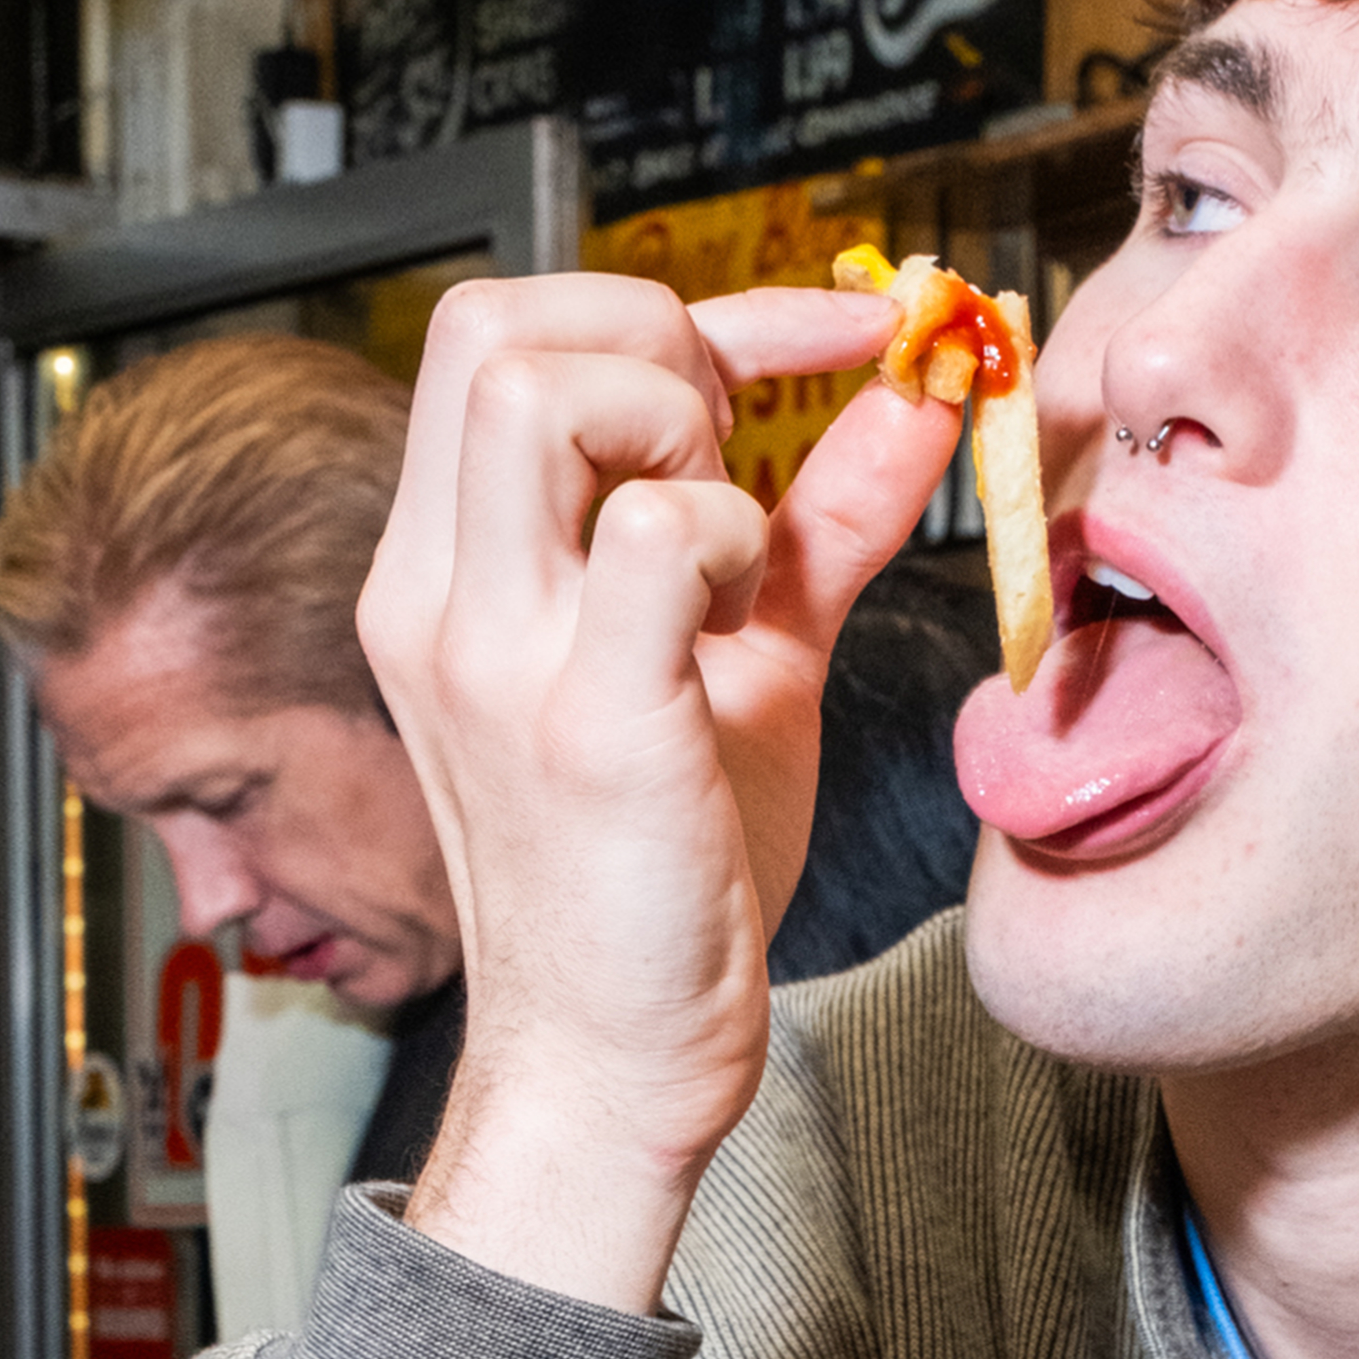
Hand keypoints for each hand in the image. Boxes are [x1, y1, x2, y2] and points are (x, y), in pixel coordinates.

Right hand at [356, 273, 962, 1310]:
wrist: (614, 1054)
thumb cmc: (663, 866)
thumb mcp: (742, 658)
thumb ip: (820, 520)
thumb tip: (918, 397)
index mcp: (447, 570)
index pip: (499, 334)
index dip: (669, 305)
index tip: (820, 336)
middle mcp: (440, 595)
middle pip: (492, 325)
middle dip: (656, 336)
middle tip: (746, 448)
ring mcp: (498, 653)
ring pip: (540, 391)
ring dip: (679, 426)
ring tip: (734, 552)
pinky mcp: (586, 723)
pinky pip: (656, 527)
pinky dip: (733, 531)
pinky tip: (749, 620)